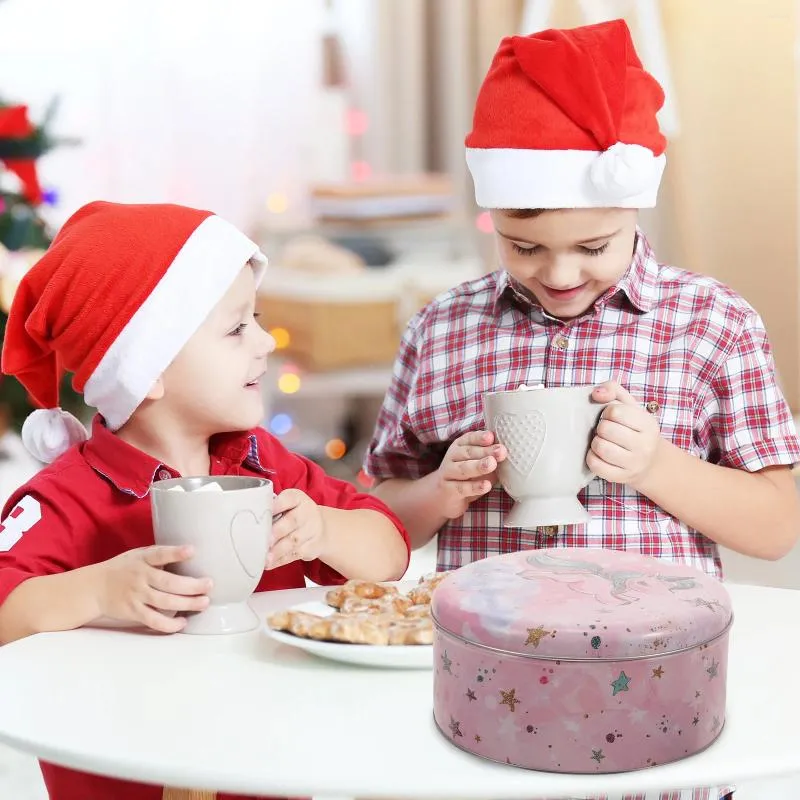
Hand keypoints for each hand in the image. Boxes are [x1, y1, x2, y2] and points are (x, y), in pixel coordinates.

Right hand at [94, 546, 212, 633]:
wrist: (94, 587)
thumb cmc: (124, 568)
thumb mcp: (138, 555)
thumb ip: (159, 555)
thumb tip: (190, 554)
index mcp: (142, 559)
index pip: (159, 554)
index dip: (175, 553)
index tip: (191, 551)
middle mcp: (140, 577)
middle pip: (169, 583)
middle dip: (192, 585)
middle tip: (209, 585)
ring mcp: (136, 595)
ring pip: (165, 602)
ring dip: (187, 603)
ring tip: (204, 602)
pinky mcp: (133, 612)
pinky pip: (154, 620)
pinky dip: (169, 624)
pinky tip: (183, 622)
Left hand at [267, 489, 326, 569]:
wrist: (321, 528)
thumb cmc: (294, 515)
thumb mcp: (287, 505)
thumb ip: (272, 509)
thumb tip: (249, 521)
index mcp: (297, 498)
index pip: (289, 498)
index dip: (277, 505)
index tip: (264, 513)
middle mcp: (307, 512)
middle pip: (293, 521)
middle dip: (277, 531)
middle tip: (265, 540)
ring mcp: (312, 530)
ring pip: (294, 541)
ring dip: (277, 550)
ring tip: (264, 557)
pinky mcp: (312, 547)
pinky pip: (295, 554)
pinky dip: (280, 560)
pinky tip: (269, 563)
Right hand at [436, 431, 506, 518]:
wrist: (443, 495)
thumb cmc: (466, 475)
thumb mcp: (477, 462)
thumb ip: (491, 456)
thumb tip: (509, 451)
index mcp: (460, 446)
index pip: (469, 438)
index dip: (480, 437)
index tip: (491, 437)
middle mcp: (453, 458)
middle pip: (468, 452)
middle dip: (485, 451)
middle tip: (501, 451)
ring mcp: (449, 473)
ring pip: (464, 469)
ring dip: (478, 466)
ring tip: (492, 464)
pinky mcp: (449, 490)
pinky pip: (462, 488)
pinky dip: (474, 486)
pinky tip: (486, 485)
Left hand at [587, 382, 662, 487]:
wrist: (650, 461)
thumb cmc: (634, 428)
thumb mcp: (629, 405)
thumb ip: (612, 389)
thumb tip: (596, 393)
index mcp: (648, 424)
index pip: (615, 411)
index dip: (606, 412)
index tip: (611, 417)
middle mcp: (645, 445)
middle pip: (605, 429)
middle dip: (601, 428)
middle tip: (606, 431)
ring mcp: (634, 464)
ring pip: (600, 447)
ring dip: (596, 442)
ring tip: (603, 441)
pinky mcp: (621, 477)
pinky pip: (596, 465)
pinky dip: (592, 457)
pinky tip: (599, 454)